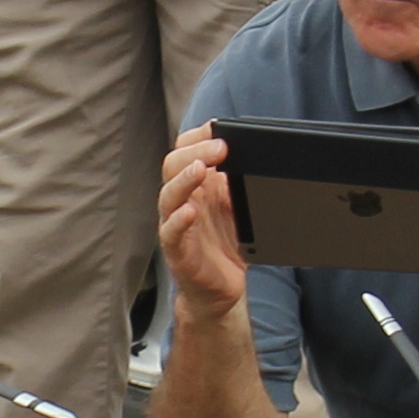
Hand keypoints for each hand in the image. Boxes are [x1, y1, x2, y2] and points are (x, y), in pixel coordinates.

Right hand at [153, 124, 251, 327]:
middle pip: (173, 165)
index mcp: (196, 185)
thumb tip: (249, 155)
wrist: (222, 290)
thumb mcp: (238, 207)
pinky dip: (178, 220)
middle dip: (196, 152)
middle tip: (221, 147)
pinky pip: (170, 232)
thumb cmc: (225, 245)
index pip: (185, 150)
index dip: (197, 137)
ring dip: (184, 179)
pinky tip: (189, 211)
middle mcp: (182, 200)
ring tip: (200, 169)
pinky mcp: (177, 250)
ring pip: (168, 194)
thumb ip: (237, 182)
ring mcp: (176, 224)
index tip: (218, 127)